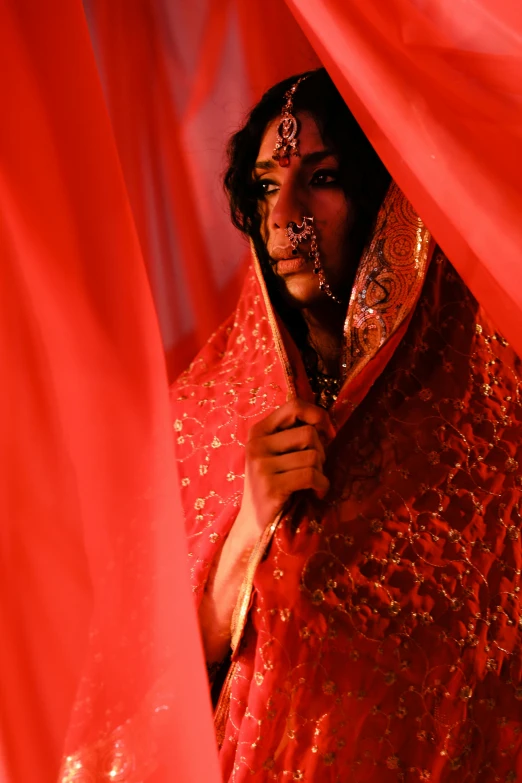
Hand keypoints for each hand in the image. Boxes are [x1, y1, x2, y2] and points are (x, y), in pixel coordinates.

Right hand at [239, 398, 335, 535]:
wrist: (254, 523)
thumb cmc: (273, 484)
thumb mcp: (275, 454)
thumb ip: (293, 434)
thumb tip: (327, 423)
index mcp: (258, 431)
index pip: (294, 406)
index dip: (318, 415)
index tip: (328, 432)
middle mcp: (256, 445)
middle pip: (308, 433)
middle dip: (320, 452)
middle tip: (315, 468)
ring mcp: (261, 466)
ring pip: (312, 456)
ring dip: (321, 472)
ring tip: (314, 483)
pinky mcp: (271, 487)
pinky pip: (311, 476)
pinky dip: (322, 486)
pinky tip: (317, 493)